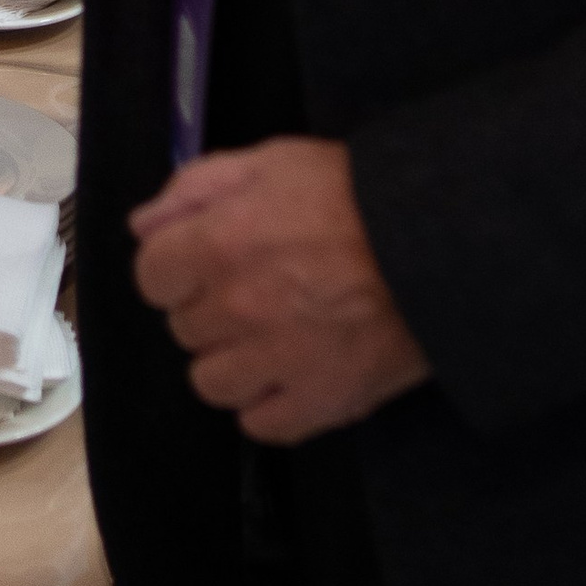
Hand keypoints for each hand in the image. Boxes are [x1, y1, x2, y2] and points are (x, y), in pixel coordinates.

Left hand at [129, 139, 428, 445]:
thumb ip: (196, 187)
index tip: (205, 261)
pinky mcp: (319, 403)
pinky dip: (269, 404)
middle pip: (183, 328)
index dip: (176, 266)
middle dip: (208, 307)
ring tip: (273, 336)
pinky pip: (260, 424)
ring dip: (233, 361)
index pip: (151, 277)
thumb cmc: (357, 193)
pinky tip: (294, 372)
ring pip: (211, 383)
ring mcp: (277, 363)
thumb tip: (142, 225)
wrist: (442, 242)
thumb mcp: (273, 160)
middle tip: (256, 288)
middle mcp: (237, 308)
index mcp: (220, 243)